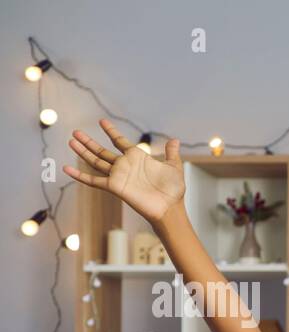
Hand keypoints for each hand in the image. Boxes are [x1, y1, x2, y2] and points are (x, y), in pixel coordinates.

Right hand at [63, 120, 184, 223]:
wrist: (170, 207)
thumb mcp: (174, 167)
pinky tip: (67, 169)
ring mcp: (118, 176)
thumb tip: (175, 140)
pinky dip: (79, 176)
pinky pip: (93, 181)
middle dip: (89, 142)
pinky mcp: (114, 187)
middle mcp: (125, 165)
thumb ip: (171, 153)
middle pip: (102, 151)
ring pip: (95, 162)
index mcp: (137, 158)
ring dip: (82, 152)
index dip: (111, 132)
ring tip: (71, 141)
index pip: (120, 141)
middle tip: (76, 132)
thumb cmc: (173, 190)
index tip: (102, 121)